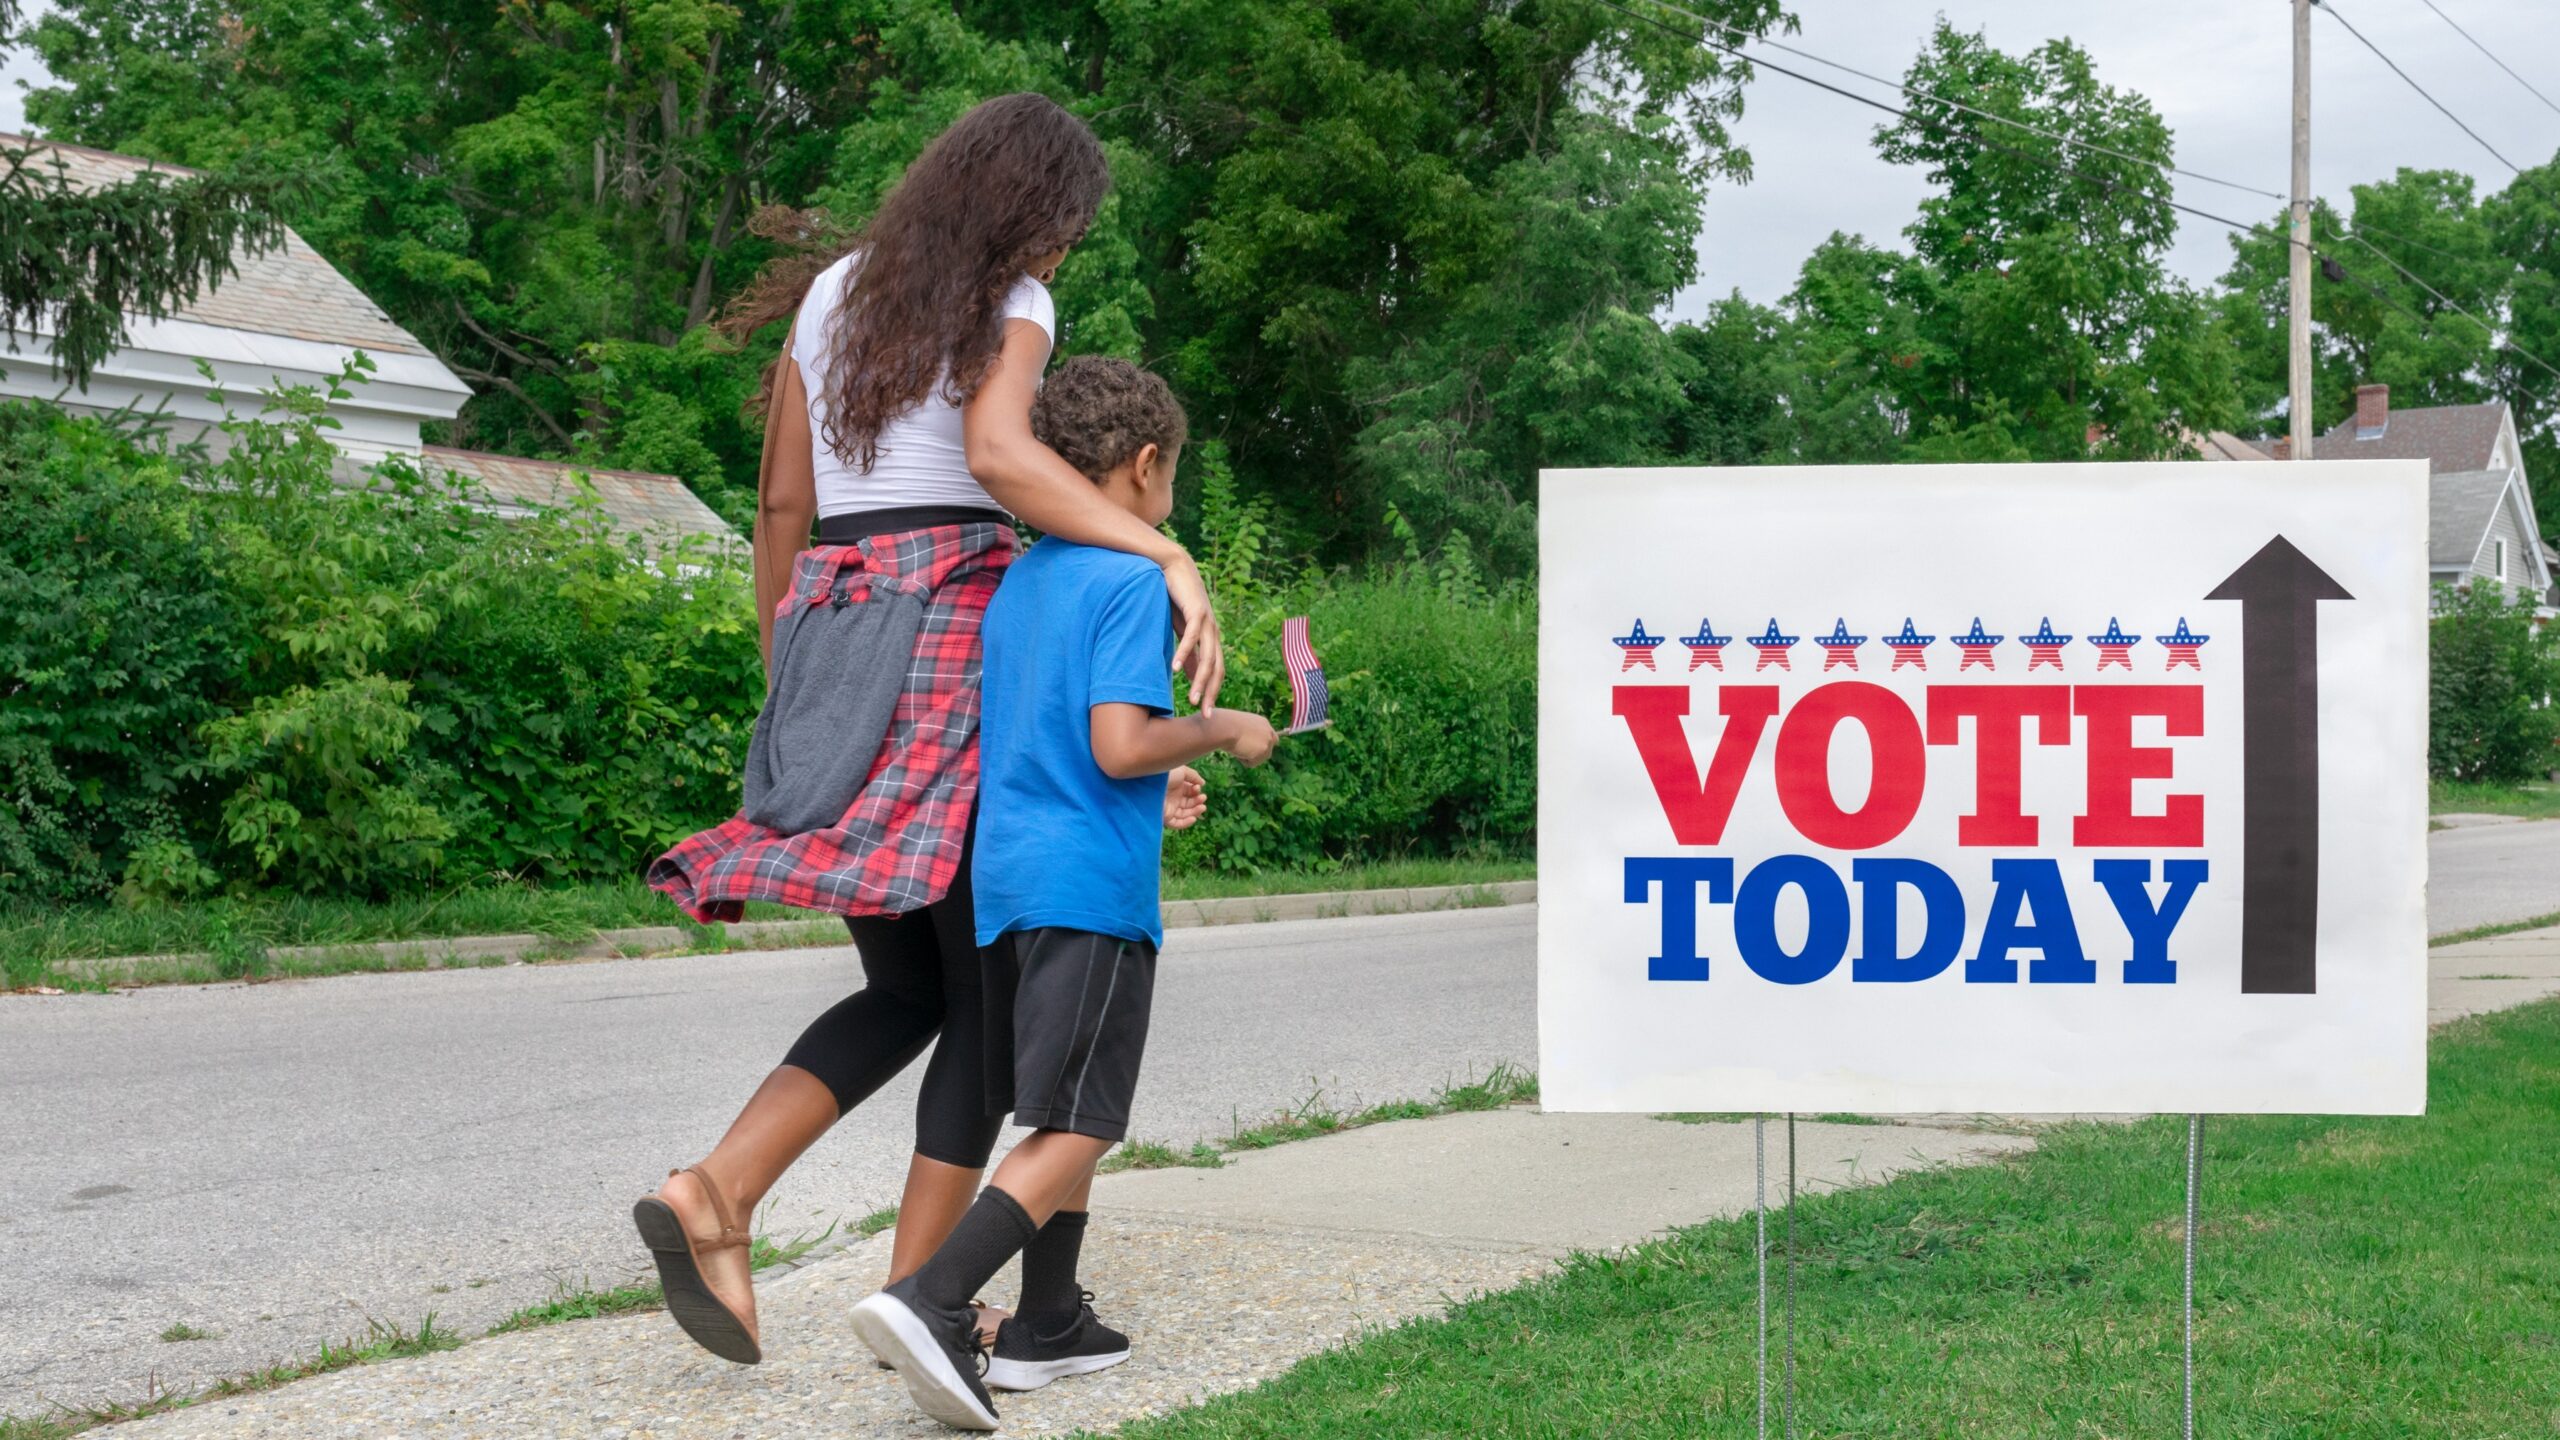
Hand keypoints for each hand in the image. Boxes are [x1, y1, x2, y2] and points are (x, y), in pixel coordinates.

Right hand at [1161, 552, 1225, 712]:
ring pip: (1207, 657)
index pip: (1216, 672)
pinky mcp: (1196, 610)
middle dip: (1211, 693)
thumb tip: (1189, 676)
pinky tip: (1176, 669)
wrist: (1174, 567)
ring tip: (1192, 699)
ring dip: (1200, 680)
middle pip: (1216, 669)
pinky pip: (1192, 636)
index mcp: (1211, 639)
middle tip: (1205, 715)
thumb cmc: (1178, 600)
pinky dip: (1184, 653)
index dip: (1213, 692)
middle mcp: (1214, 633)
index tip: (1206, 714)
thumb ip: (1188, 653)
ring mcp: (1207, 621)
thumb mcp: (1182, 631)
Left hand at [1164, 766, 1206, 829]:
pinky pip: (1176, 823)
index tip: (1197, 788)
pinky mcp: (1165, 816)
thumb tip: (1202, 784)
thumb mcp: (1182, 771)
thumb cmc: (1164, 775)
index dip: (1196, 791)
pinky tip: (1194, 818)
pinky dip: (1186, 823)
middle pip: (1188, 803)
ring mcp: (1169, 807)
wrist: (1149, 783)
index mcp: (1176, 786)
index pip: (1189, 791)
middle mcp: (1172, 797)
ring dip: (1195, 812)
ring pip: (1184, 814)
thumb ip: (1194, 776)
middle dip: (1197, 801)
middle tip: (1203, 798)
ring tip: (1202, 807)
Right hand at [1221, 712, 1278, 767]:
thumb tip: (1244, 747)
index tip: (1255, 750)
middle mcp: (1268, 732)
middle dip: (1258, 756)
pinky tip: (1237, 751)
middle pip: (1268, 751)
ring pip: (1259, 759)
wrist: (1225, 727)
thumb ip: (1246, 736)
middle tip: (1243, 754)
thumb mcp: (1237, 728)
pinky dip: (1243, 760)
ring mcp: (1268, 742)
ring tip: (1237, 747)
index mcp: (1262, 723)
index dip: (1262, 745)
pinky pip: (1252, 763)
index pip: (1270, 736)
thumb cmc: (1225, 726)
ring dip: (1247, 756)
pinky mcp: (1264, 751)